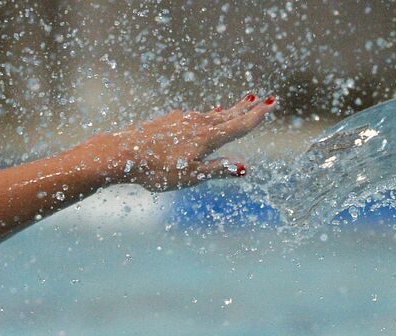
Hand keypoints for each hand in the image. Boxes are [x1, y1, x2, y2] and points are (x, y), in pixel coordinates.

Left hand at [106, 93, 276, 190]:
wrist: (123, 154)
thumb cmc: (157, 170)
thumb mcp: (191, 176)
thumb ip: (219, 170)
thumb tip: (246, 168)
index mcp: (208, 138)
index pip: (239, 126)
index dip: (257, 117)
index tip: (271, 105)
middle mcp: (198, 124)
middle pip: (228, 116)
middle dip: (247, 109)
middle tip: (264, 99)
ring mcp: (183, 120)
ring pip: (213, 115)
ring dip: (229, 111)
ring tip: (240, 106)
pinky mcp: (170, 121)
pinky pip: (197, 116)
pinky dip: (209, 114)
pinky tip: (207, 115)